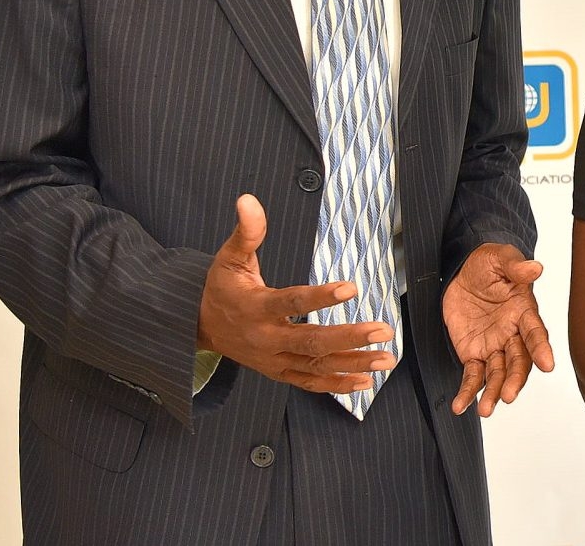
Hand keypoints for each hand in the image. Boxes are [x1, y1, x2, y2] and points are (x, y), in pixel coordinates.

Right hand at [197, 194, 395, 394]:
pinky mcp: (278, 372)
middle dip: (350, 337)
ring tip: (386, 359)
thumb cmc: (221, 288)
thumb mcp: (229, 257)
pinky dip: (337, 385)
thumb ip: (247, 231)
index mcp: (255, 307)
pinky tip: (366, 382)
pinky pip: (309, 382)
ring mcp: (272, 359)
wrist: (198, 327)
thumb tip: (248, 199)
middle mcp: (265, 338)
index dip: (320, 297)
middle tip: (383, 329)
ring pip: (316, 366)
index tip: (351, 288)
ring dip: (353, 364)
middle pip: (311, 341)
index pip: (291, 302)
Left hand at [442, 243, 555, 416]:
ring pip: (497, 374)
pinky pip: (472, 376)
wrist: (461, 271)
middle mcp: (512, 333)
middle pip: (518, 361)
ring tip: (486, 409)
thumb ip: (515, 267)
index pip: (535, 333)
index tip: (547, 364)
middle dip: (515, 379)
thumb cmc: (487, 263)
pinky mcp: (473, 353)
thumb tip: (535, 268)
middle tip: (509, 394)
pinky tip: (462, 406)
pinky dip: (468, 392)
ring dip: (494, 392)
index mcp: (523, 311)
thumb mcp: (499, 258)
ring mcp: (493, 346)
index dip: (541, 348)